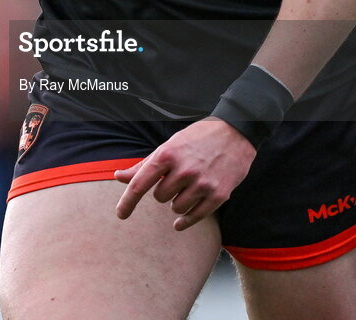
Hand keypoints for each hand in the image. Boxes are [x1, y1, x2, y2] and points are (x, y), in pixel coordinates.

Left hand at [114, 117, 256, 230]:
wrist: (235, 132)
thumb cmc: (197, 138)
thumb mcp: (170, 145)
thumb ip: (145, 165)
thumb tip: (119, 177)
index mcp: (168, 154)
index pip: (141, 183)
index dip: (128, 201)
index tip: (121, 214)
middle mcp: (184, 169)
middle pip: (159, 197)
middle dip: (164, 190)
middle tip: (176, 178)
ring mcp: (202, 183)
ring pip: (176, 208)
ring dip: (177, 201)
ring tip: (188, 187)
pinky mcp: (218, 195)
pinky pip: (194, 216)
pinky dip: (185, 221)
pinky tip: (180, 222)